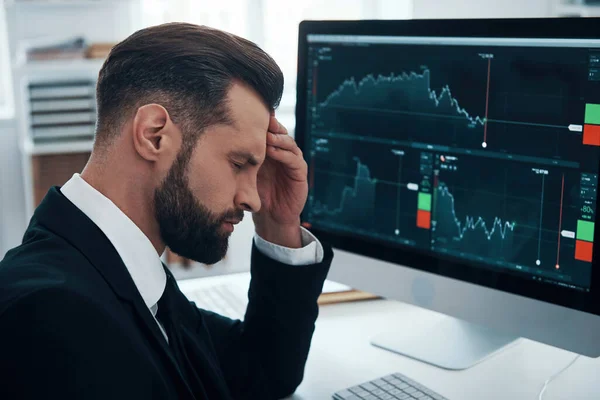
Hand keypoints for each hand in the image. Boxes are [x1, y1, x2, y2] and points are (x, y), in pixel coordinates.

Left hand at [253, 115, 307, 247]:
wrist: (271, 217)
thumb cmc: (257, 194)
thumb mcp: (247, 174)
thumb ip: (242, 159)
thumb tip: (222, 141)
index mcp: (271, 150)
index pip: (268, 131)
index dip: (262, 122)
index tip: (250, 112)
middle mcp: (283, 153)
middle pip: (280, 132)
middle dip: (271, 125)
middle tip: (262, 118)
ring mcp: (293, 162)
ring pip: (289, 143)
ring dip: (278, 138)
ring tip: (267, 135)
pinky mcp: (300, 173)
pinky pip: (294, 160)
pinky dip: (284, 154)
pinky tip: (273, 151)